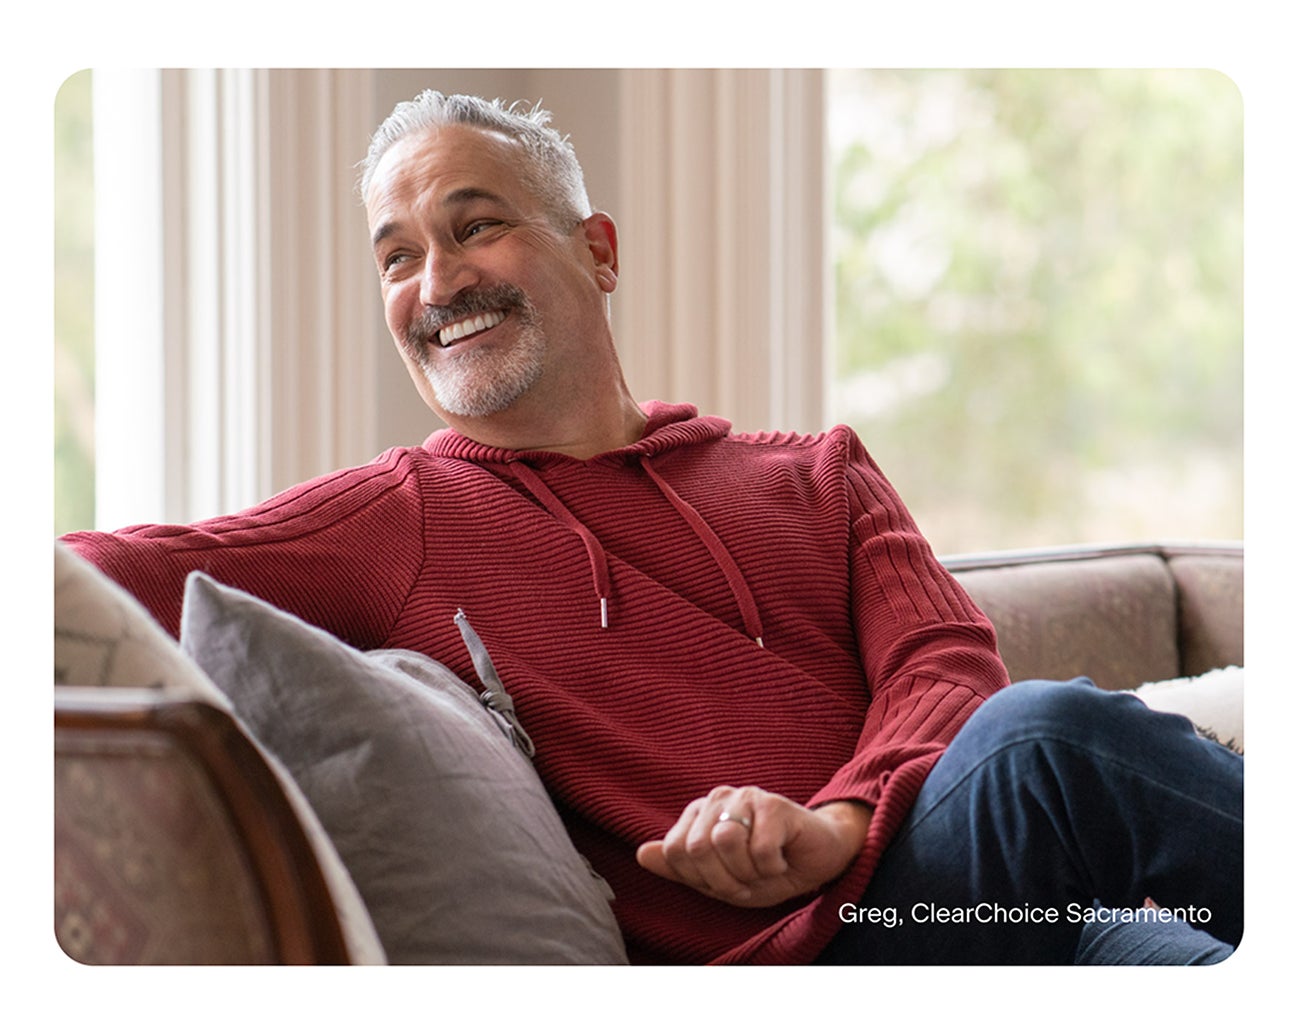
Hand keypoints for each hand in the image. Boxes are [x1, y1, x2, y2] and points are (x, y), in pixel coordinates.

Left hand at [635, 786, 872, 907]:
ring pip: (724, 841)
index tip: (726, 884)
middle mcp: (718, 799)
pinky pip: (759, 848)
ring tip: (762, 869)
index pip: (675, 850)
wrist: (819, 861)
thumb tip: (641, 853)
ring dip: (747, 872)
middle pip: (696, 847)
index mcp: (699, 815)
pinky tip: (782, 859)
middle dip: (722, 879)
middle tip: (747, 882)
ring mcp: (746, 796)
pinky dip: (772, 866)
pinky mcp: (774, 804)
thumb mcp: (720, 880)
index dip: (700, 879)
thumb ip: (679, 868)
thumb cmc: (768, 869)